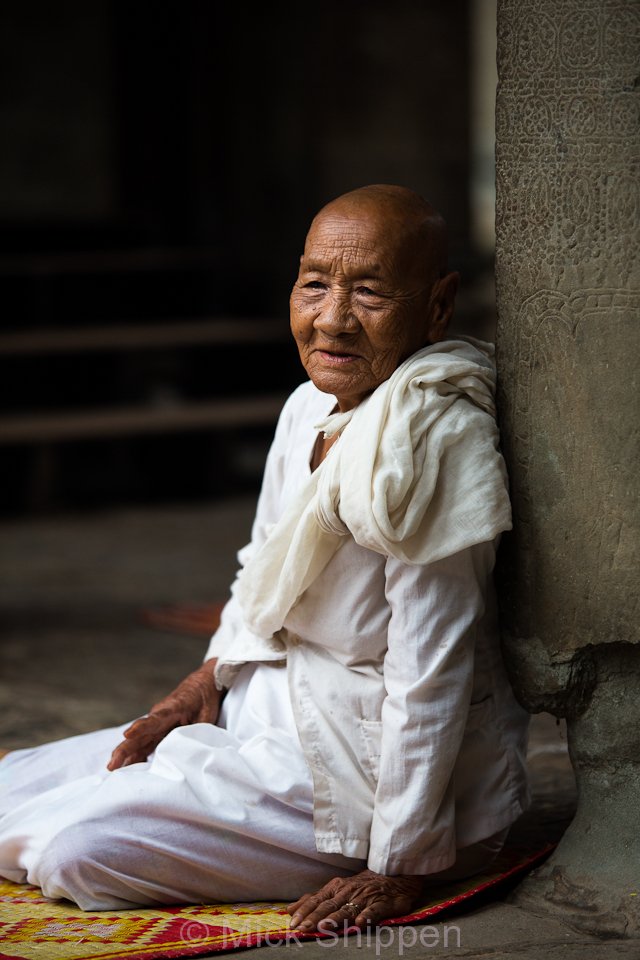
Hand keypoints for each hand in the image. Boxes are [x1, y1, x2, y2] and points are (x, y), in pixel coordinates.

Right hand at [107, 659, 221, 769]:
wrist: (201, 684)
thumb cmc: (204, 699)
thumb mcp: (207, 713)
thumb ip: (198, 730)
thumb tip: (193, 750)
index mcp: (171, 709)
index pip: (154, 719)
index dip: (141, 727)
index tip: (127, 734)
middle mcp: (158, 717)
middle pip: (139, 734)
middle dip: (124, 749)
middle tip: (111, 765)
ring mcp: (157, 725)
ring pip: (139, 741)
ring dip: (126, 755)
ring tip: (112, 768)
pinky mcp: (159, 731)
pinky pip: (146, 744)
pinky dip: (137, 755)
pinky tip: (127, 767)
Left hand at [287, 869, 423, 932]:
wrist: (394, 876)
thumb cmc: (361, 886)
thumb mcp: (337, 890)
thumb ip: (316, 900)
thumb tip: (290, 909)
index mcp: (336, 888)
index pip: (316, 900)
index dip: (304, 911)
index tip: (292, 923)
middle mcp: (348, 891)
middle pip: (328, 906)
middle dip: (314, 918)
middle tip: (303, 928)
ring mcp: (364, 897)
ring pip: (348, 909)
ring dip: (336, 918)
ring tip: (325, 926)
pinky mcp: (382, 903)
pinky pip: (374, 910)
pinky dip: (367, 916)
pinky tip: (361, 922)